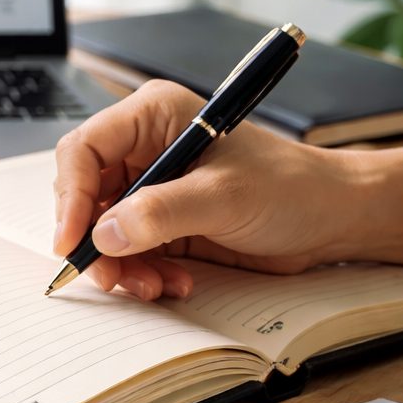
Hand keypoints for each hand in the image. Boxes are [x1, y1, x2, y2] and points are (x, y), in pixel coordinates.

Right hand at [52, 80, 357, 299]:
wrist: (330, 218)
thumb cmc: (290, 187)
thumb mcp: (225, 197)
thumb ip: (161, 213)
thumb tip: (104, 233)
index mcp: (152, 117)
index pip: (84, 151)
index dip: (71, 197)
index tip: (72, 241)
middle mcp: (144, 149)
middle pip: (86, 197)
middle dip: (95, 241)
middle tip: (111, 277)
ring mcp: (151, 188)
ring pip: (102, 232)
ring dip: (121, 266)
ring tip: (154, 285)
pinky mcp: (161, 222)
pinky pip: (127, 252)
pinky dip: (141, 273)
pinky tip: (173, 282)